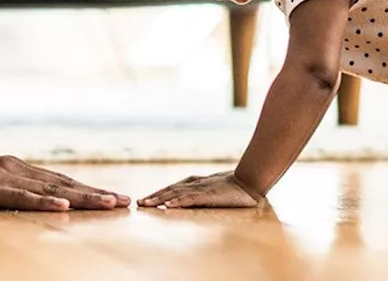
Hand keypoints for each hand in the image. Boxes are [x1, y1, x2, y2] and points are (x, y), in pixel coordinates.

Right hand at [0, 152, 130, 210]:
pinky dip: (43, 201)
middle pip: (64, 182)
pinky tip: (64, 205)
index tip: (115, 198)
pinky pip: (19, 198)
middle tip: (129, 202)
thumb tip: (23, 197)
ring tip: (110, 204)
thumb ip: (2, 188)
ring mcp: (0, 177)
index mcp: (13, 167)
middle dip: (98, 193)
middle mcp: (13, 168)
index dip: (89, 189)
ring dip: (83, 196)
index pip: (59, 180)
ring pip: (50, 188)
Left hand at [137, 171, 263, 208]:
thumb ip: (202, 195)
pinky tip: (167, 205)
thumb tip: (191, 202)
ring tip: (145, 204)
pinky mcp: (207, 194)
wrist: (249, 182)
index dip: (157, 194)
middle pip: (168, 190)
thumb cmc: (233, 189)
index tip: (145, 200)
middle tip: (138, 203)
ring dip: (159, 199)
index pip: (171, 188)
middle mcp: (193, 184)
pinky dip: (177, 201)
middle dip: (153, 196)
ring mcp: (199, 188)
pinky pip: (189, 198)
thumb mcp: (213, 191)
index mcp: (194, 183)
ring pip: (174, 193)